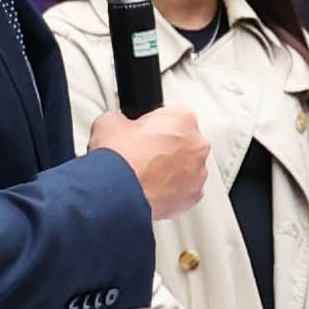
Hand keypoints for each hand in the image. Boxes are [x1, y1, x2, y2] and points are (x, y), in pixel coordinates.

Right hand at [92, 104, 211, 214]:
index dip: (152, 122)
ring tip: (145, 173)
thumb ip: (123, 118)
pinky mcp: (193, 195)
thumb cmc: (118, 159)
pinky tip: (151, 188)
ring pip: (187, 165)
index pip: (172, 113)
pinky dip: (172, 188)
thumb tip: (121, 124)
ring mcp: (198, 172)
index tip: (143, 130)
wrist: (116, 194)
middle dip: (165, 145)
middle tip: (142, 153)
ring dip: (171, 167)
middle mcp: (197, 144)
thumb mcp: (110, 121)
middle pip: (183, 140)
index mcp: (183, 119)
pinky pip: (185, 188)